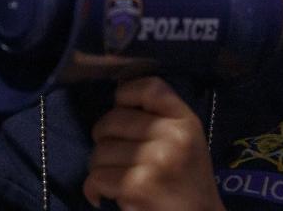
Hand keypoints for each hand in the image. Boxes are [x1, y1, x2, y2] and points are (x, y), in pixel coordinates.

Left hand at [82, 76, 223, 209]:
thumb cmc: (188, 180)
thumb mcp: (187, 139)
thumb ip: (161, 116)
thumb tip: (117, 94)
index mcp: (186, 121)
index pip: (149, 88)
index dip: (126, 94)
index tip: (121, 108)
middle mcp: (172, 137)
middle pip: (113, 120)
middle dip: (103, 137)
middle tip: (113, 153)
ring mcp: (155, 162)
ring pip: (100, 150)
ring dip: (99, 166)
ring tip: (114, 177)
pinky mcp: (137, 187)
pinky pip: (96, 177)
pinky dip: (94, 188)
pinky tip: (104, 195)